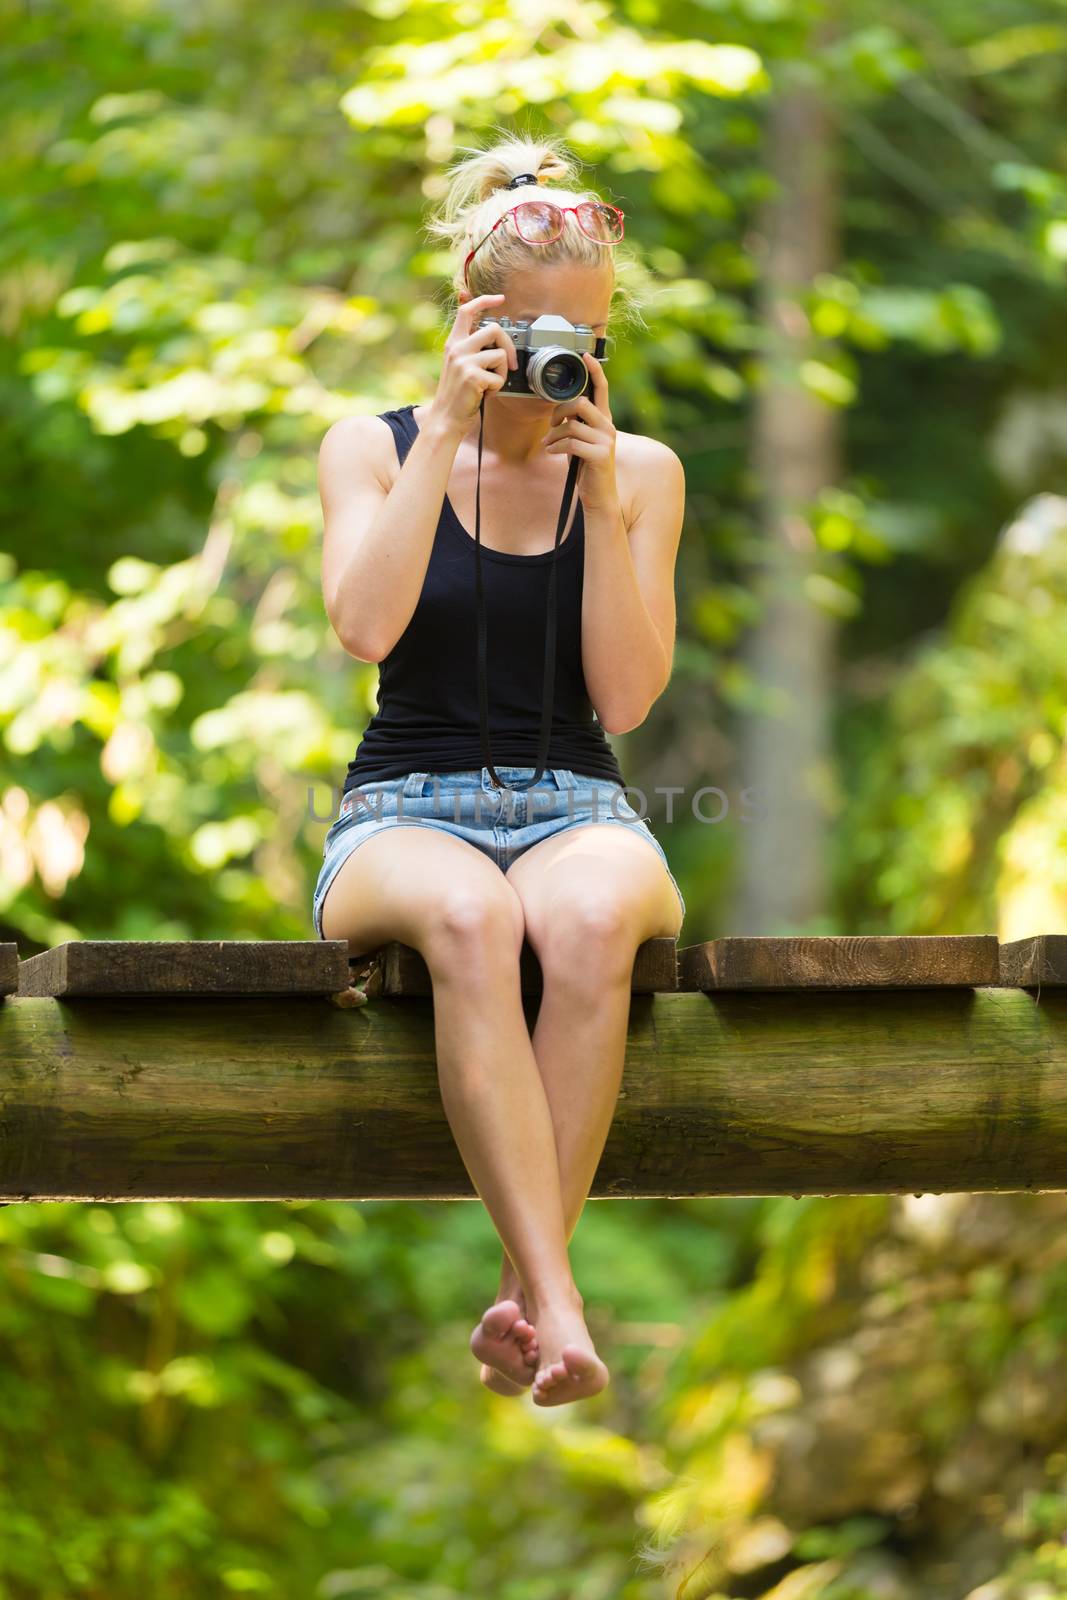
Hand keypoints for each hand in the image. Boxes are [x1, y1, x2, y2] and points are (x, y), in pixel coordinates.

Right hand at [428, 294, 519, 435]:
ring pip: (501, 354)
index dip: (484, 300)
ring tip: (490, 385)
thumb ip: (473, 351)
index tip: (500, 298)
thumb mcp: (460, 366)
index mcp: (453, 343)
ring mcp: (464, 361)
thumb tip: (499, 342)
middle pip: (494, 328)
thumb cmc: (458, 396)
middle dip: (509, 346)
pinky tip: (484, 394)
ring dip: (502, 372)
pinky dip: (497, 388)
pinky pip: (500, 376)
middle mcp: (457, 348)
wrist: (445, 419)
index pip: (467, 310)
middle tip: (511, 364)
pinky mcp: (472, 376)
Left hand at [541, 352, 618, 512]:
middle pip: (580, 403)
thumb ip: (575, 424)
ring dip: (555, 434)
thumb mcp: (581, 442)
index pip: (602, 389)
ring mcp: (606, 441)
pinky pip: (571, 442)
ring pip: (572, 424)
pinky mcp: (600, 455)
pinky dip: (556, 447)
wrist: (599, 497)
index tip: (585, 355)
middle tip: (552, 425)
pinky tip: (552, 453)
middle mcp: (608, 427)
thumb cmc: (586, 469)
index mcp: (604, 421)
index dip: (595, 371)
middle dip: (560, 412)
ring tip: (549, 445)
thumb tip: (561, 412)